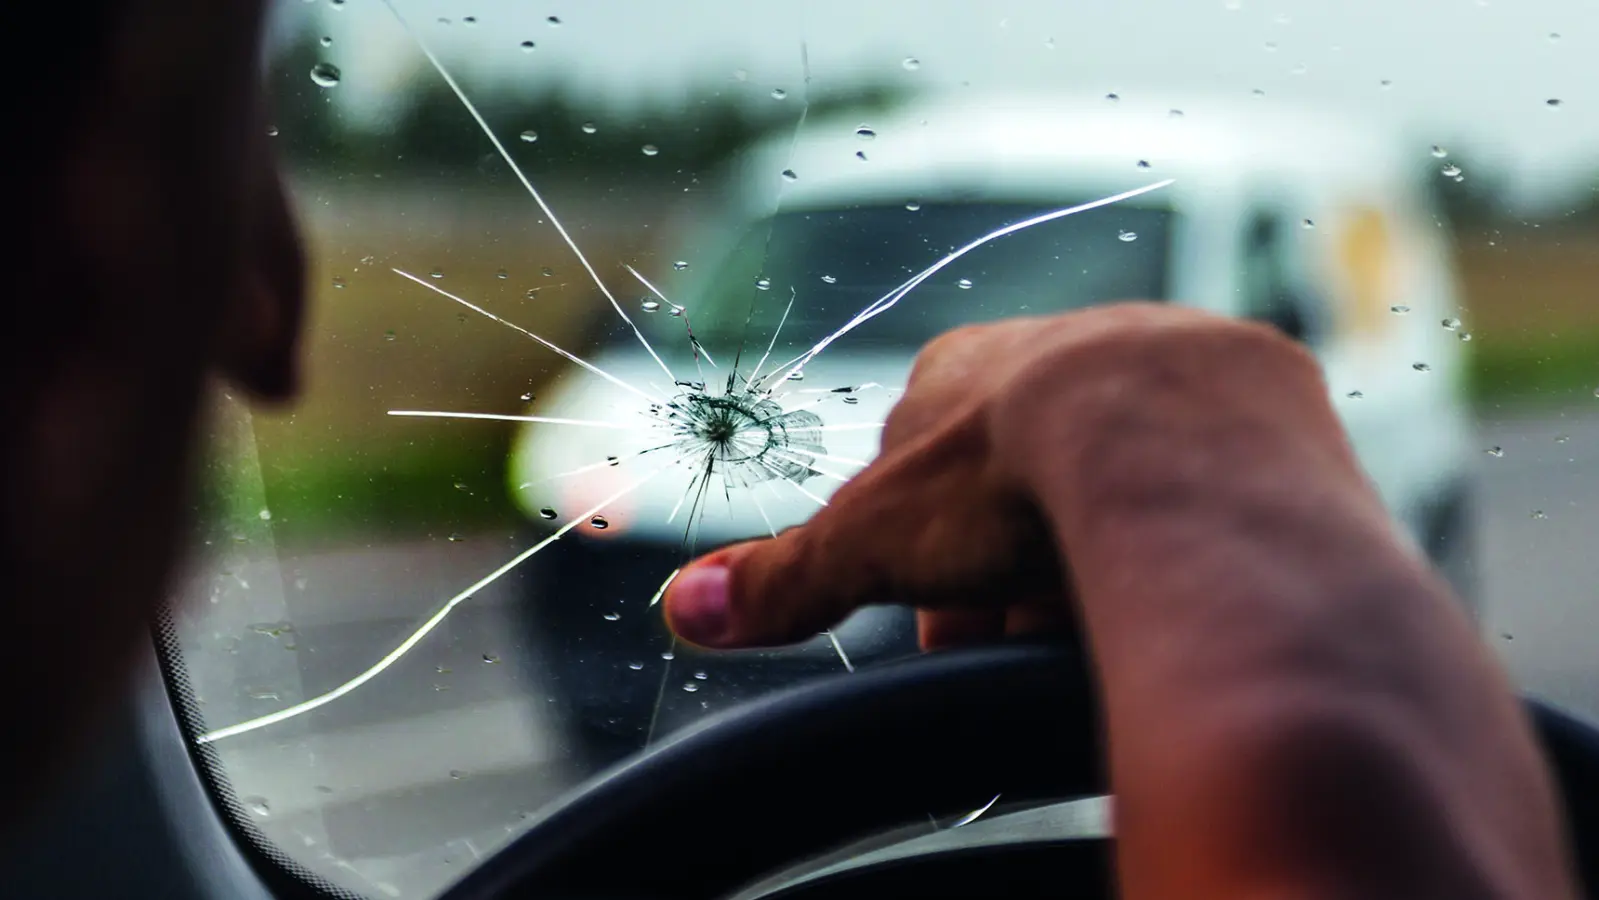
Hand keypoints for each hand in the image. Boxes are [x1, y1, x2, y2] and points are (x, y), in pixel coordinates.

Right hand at [662, 302, 1348, 650]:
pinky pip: (1208, 475)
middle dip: (1018, 568)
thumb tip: (684, 610)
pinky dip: (1186, 530)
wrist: (1180, 441)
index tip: (951, 631)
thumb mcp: (875, 538)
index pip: (927, 479)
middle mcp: (1064, 346)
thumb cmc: (1014, 472)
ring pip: (1117, 477)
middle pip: (1025, 480)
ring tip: (1107, 617)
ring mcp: (1165, 362)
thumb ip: (785, 574)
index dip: (931, 565)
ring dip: (1102, 550)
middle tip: (1029, 637)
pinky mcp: (1257, 397)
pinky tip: (1181, 576)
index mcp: (964, 370)